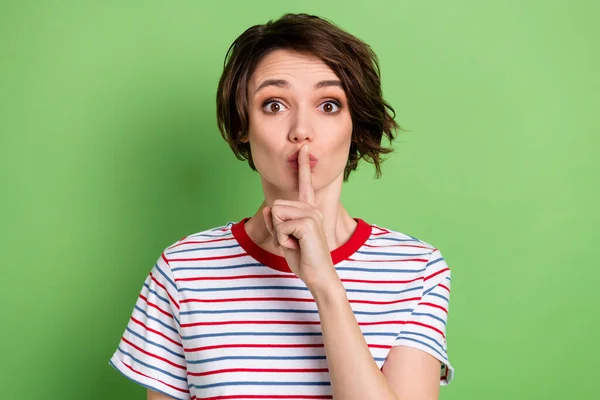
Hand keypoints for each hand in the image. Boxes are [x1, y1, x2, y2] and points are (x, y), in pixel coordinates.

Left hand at [262, 144, 336, 290]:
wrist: (318, 276)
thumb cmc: (303, 258)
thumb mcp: (284, 239)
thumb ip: (275, 223)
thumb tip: (270, 209)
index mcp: (308, 209)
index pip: (304, 184)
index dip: (303, 165)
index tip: (304, 147)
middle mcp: (312, 208)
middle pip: (276, 206)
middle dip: (277, 227)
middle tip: (293, 241)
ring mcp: (312, 214)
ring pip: (277, 215)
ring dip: (280, 234)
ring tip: (296, 243)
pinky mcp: (308, 223)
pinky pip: (280, 227)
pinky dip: (283, 240)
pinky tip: (298, 246)